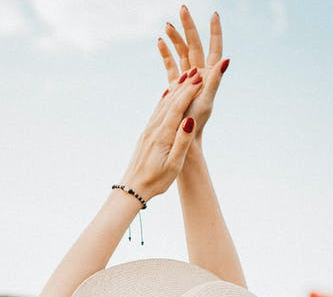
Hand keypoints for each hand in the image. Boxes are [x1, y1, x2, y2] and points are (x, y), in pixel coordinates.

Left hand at [120, 70, 203, 200]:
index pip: (177, 107)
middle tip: (196, 71)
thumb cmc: (156, 180)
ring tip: (186, 77)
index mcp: (162, 136)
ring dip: (175, 89)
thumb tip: (190, 120)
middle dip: (184, 85)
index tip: (200, 78)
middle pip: (170, 101)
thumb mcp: (174, 164)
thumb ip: (182, 141)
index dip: (188, 92)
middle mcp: (154, 129)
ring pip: (162, 104)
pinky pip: (157, 111)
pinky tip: (168, 94)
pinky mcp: (146, 134)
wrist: (133, 188)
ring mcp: (148, 130)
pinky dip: (165, 99)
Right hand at [158, 8, 227, 145]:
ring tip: (167, 26)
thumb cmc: (196, 126)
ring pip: (182, 53)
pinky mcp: (176, 87)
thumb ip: (215, 80)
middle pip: (195, 46)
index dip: (215, 31)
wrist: (182, 142)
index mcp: (209, 77)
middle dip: (189, 27)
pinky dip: (166, 54)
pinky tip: (159, 42)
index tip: (214, 14)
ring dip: (176, 39)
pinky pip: (171, 66)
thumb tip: (226, 59)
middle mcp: (199, 76)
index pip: (214, 48)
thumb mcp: (206, 102)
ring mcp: (187, 81)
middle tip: (183, 9)